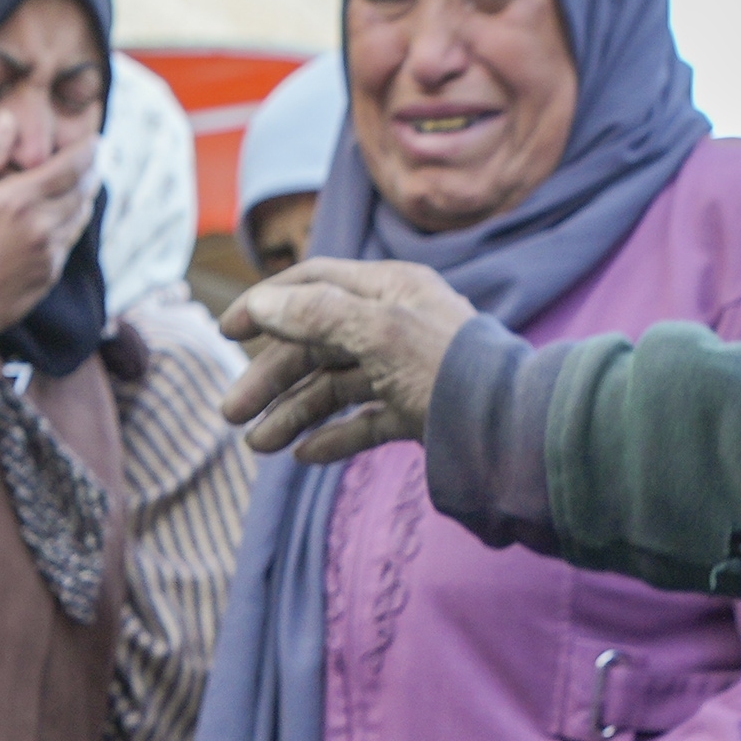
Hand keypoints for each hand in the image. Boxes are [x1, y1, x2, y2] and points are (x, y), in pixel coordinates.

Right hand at [0, 96, 90, 345]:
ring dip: (87, 195)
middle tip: (96, 156)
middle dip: (91, 169)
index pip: (70, 167)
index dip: (87, 150)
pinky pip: (70, 240)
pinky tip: (69, 216)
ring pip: (80, 216)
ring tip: (87, 181)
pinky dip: (74, 222)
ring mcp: (49, 253)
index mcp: (20, 201)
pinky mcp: (49, 275)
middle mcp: (43, 225)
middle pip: (82, 190)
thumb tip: (7, 121)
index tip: (95, 139)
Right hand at [218, 259, 472, 467]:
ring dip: (292, 413)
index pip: (314, 285)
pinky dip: (333, 436)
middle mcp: (394, 324)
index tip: (227, 332)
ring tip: (259, 446)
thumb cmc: (449, 370)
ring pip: (335, 386)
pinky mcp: (417, 413)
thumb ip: (317, 315)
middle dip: (272, 377)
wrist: (513, 430)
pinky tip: (303, 455)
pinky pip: (364, 421)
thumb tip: (262, 303)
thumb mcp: (379, 332)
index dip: (267, 304)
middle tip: (230, 414)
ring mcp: (405, 371)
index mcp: (389, 290)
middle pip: (316, 343)